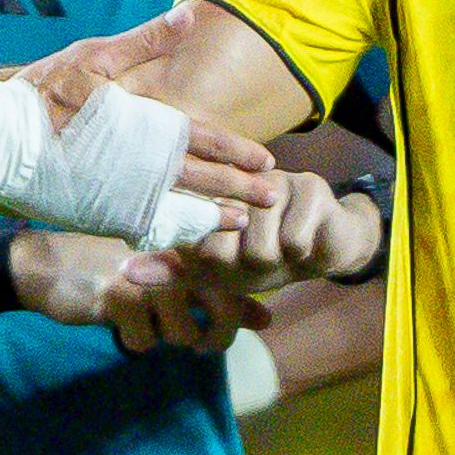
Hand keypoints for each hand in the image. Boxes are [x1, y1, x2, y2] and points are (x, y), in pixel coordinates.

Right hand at [7, 230, 260, 352]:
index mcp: (190, 245)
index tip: (214, 330)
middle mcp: (176, 254)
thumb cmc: (113, 268)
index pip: (236, 283)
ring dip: (165, 337)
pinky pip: (146, 340)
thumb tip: (265, 319)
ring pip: (184, 331)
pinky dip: (134, 341)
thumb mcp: (169, 278)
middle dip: (215, 337)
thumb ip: (218, 294)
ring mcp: (150, 273)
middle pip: (224, 305)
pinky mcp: (121, 295)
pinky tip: (119, 323)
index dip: (234, 315)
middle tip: (199, 345)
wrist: (47, 264)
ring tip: (144, 322)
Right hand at [13, 5, 280, 218]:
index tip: (266, 160)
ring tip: (242, 222)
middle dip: (239, 188)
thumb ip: (145, 41)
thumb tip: (189, 15)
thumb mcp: (92, 56)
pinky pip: (144, 226)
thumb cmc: (38, 93)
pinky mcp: (96, 215)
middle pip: (200, 178)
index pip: (201, 138)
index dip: (236, 150)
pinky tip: (189, 237)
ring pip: (178, 208)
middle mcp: (135, 165)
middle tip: (273, 197)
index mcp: (140, 124)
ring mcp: (117, 195)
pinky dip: (171, 231)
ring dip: (212, 215)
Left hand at [115, 167, 366, 307]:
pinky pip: (292, 242)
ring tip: (284, 249)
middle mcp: (238, 182)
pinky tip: (306, 242)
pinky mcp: (311, 189)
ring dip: (274, 262)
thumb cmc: (265, 255)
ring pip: (259, 248)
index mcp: (211, 195)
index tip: (230, 262)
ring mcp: (275, 182)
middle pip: (222, 249)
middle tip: (260, 257)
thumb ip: (172, 270)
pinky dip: (299, 254)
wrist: (329, 244)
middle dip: (243, 267)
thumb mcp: (215, 269)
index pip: (193, 241)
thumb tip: (125, 272)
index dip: (213, 263)